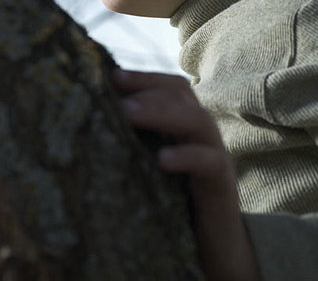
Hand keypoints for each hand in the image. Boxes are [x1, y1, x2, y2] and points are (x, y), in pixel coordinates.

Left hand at [112, 69, 260, 280]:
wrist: (211, 242)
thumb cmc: (173, 196)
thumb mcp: (152, 160)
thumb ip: (136, 136)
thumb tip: (96, 113)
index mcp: (184, 120)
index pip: (170, 86)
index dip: (145, 78)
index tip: (112, 76)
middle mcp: (202, 130)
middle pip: (181, 95)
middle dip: (148, 92)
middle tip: (118, 101)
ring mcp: (215, 153)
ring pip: (197, 120)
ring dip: (162, 113)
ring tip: (129, 114)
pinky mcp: (221, 182)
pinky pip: (208, 161)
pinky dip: (186, 156)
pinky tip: (161, 159)